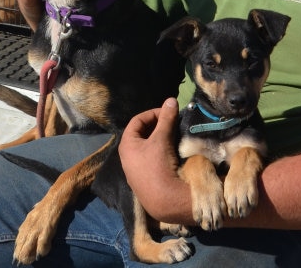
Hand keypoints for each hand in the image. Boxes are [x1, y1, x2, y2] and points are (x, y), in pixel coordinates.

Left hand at [119, 98, 189, 223]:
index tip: (168, 113)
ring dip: (160, 139)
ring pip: (147, 147)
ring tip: (174, 136)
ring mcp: (135, 170)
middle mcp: (127, 157)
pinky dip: (161, 152)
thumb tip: (171, 100)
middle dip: (158, 126)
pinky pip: (151, 159)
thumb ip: (166, 118)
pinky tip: (172, 153)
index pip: (137, 120)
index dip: (153, 113)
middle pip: (142, 133)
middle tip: (173, 124)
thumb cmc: (159, 165)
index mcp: (126, 145)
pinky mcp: (145, 180)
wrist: (165, 200)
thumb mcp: (162, 138)